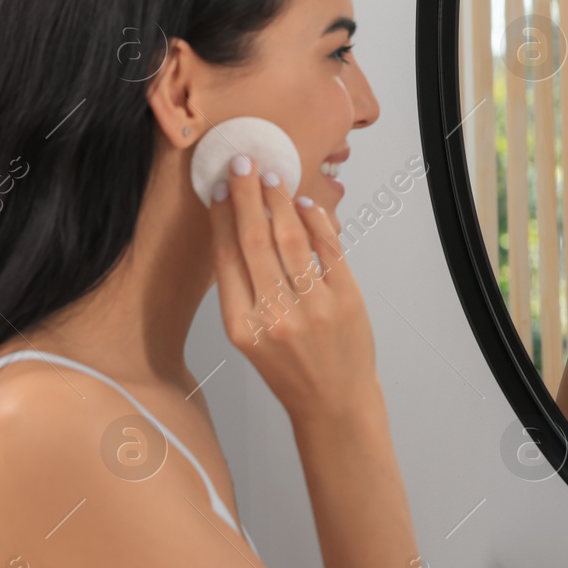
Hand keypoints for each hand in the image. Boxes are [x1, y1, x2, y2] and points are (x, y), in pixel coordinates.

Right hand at [210, 156, 380, 421]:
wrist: (334, 403)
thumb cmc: (291, 369)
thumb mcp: (252, 337)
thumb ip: (245, 289)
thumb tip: (241, 227)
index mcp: (242, 325)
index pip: (227, 257)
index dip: (222, 217)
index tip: (220, 188)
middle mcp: (274, 315)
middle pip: (255, 240)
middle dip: (247, 196)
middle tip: (242, 164)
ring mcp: (313, 308)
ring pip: (291, 240)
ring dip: (280, 202)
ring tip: (272, 179)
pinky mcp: (347, 301)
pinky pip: (329, 250)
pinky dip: (317, 222)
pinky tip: (306, 205)